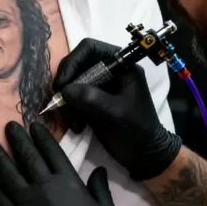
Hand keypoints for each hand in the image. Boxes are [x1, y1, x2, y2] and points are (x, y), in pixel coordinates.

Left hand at [0, 121, 130, 205]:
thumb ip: (99, 187)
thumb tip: (99, 168)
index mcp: (68, 181)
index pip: (51, 151)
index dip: (41, 136)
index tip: (33, 125)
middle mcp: (45, 186)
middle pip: (27, 156)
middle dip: (17, 139)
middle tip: (8, 126)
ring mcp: (27, 202)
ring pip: (8, 173)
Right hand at [54, 38, 181, 180]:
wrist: (145, 157)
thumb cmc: (139, 130)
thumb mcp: (117, 113)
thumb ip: (92, 98)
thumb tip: (65, 90)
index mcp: (121, 64)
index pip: (90, 48)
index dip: (73, 61)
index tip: (63, 83)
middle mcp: (107, 71)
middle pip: (76, 65)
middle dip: (67, 85)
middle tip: (61, 103)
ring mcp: (98, 87)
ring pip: (70, 84)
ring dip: (67, 103)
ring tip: (75, 123)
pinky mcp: (90, 102)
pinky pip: (71, 100)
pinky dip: (69, 112)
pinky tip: (77, 126)